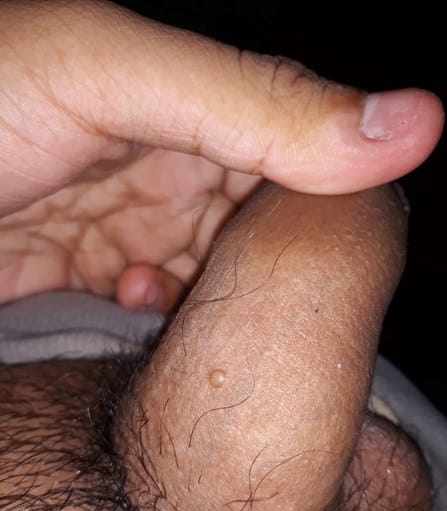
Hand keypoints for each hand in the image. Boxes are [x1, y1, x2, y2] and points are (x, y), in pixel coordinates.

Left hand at [0, 1, 442, 310]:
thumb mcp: (112, 75)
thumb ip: (257, 101)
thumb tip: (416, 121)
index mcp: (198, 106)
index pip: (305, 157)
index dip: (326, 206)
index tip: (326, 261)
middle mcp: (173, 162)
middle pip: (261, 227)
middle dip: (260, 264)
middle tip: (239, 288)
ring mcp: (133, 220)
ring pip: (213, 276)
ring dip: (204, 296)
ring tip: (161, 287)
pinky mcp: (93, 270)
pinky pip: (156, 305)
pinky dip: (155, 312)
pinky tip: (127, 299)